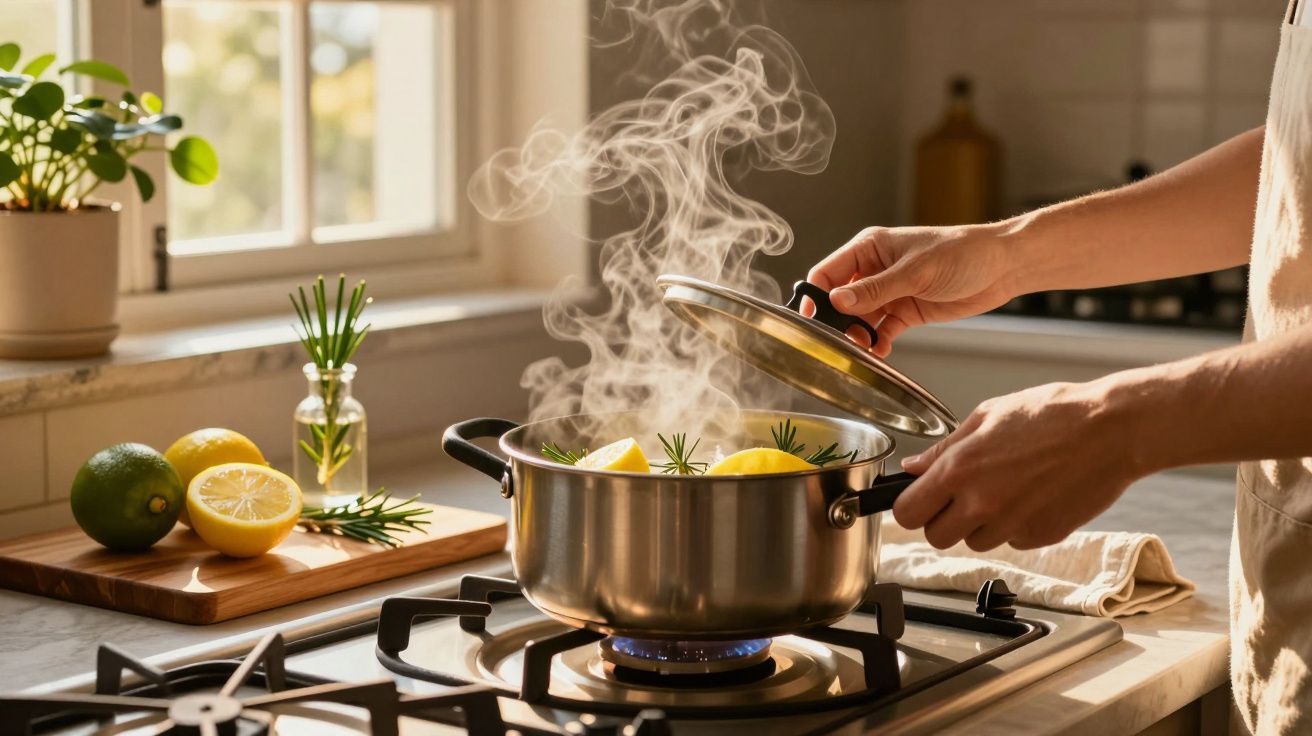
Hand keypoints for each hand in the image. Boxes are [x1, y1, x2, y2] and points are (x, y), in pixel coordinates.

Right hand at [808, 223, 1020, 356]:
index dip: (816, 295)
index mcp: (870, 248)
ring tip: (862, 348)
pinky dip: (878, 342)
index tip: (811, 319)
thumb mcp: (915, 271)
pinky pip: (882, 330)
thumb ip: (875, 289)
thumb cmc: (962, 252)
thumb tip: (837, 301)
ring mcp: (890, 292)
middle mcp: (875, 270)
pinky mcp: (906, 311)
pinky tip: (880, 352)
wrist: (1002, 266)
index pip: (828, 272)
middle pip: (840, 299)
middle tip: (840, 339)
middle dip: (837, 320)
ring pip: (859, 318)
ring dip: (858, 335)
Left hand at [892, 380, 1142, 551]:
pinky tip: (1030, 496)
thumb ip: (945, 448)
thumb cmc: (1053, 414)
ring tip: (1002, 489)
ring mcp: (1013, 525)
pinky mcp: (1041, 537)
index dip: (910, 506)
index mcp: (960, 470)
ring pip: (974, 542)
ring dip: (979, 524)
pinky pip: (1012, 542)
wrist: (1111, 430)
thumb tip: (914, 467)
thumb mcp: (987, 415)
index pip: (908, 513)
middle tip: (958, 497)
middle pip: (936, 537)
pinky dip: (1014, 526)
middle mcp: (982, 503)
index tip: (918, 498)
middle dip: (941, 520)